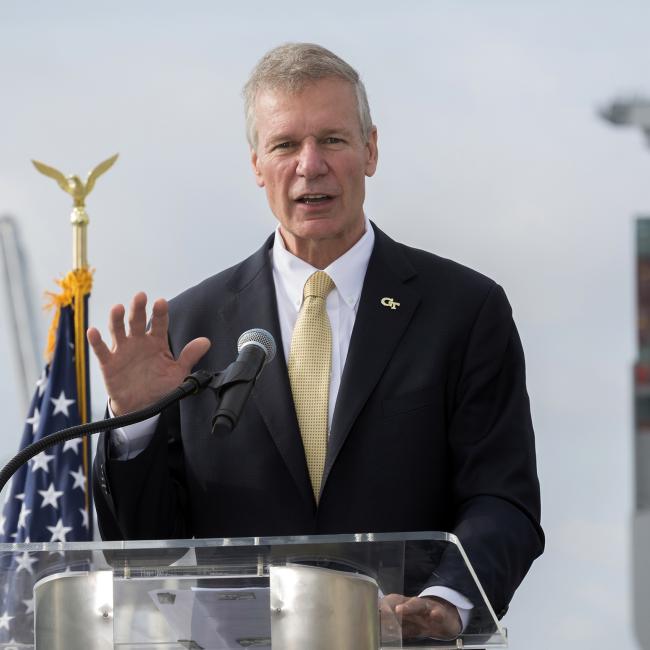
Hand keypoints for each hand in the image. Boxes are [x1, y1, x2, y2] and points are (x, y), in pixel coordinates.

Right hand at [87, 292, 210, 414]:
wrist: (142, 406)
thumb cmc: (160, 386)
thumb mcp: (178, 373)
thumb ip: (189, 356)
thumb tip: (206, 342)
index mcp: (156, 342)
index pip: (159, 323)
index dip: (160, 313)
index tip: (161, 302)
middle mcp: (139, 342)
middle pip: (137, 321)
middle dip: (138, 308)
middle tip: (140, 297)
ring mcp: (123, 350)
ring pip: (118, 330)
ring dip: (117, 319)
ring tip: (119, 308)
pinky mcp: (109, 363)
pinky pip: (101, 350)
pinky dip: (96, 341)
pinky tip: (93, 331)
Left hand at [380, 594, 461, 640]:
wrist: (446, 618)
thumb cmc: (423, 621)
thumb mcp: (408, 626)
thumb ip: (395, 628)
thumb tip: (379, 633)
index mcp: (404, 607)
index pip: (389, 604)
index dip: (380, 608)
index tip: (371, 613)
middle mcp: (414, 604)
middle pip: (400, 601)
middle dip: (389, 605)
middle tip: (380, 611)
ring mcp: (427, 607)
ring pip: (417, 603)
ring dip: (408, 606)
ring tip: (399, 610)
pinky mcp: (440, 613)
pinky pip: (438, 612)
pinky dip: (436, 614)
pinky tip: (433, 616)